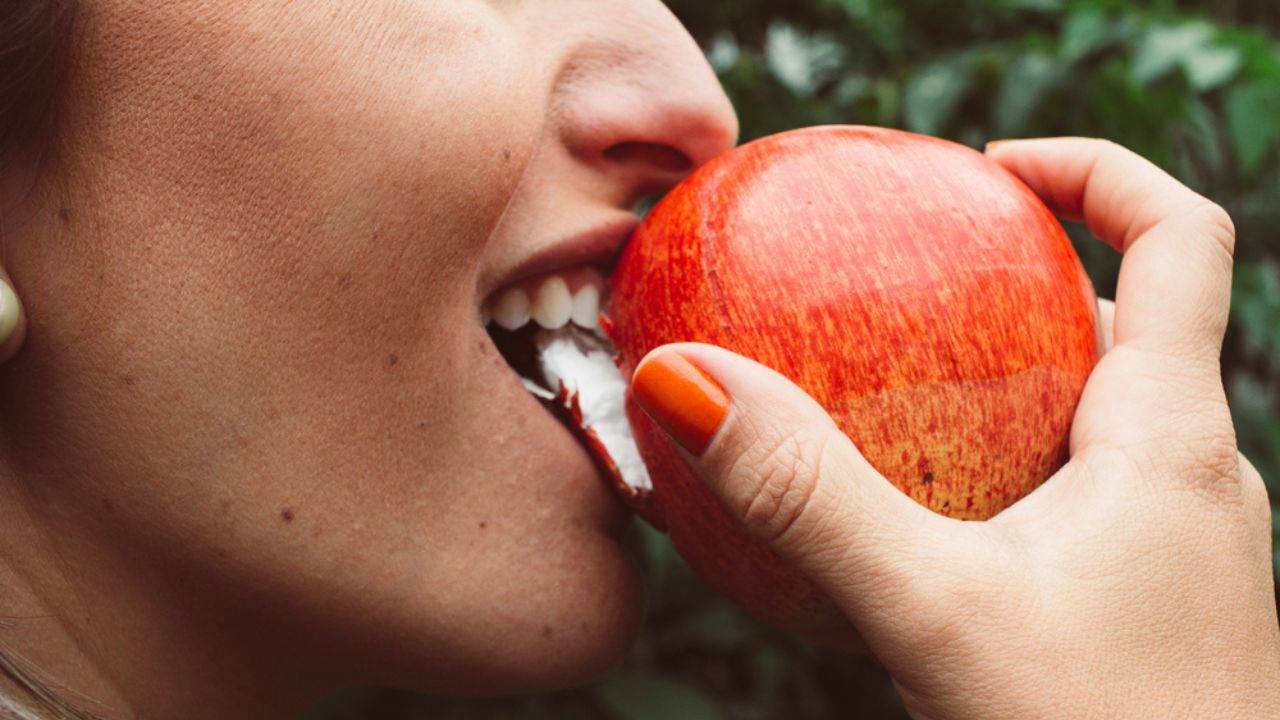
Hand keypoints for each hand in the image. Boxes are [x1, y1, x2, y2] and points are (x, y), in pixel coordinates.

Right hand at [632, 138, 1279, 718]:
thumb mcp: (929, 613)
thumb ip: (806, 495)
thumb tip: (687, 377)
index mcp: (1172, 438)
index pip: (1180, 235)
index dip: (1090, 168)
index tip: (981, 168)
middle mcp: (1196, 475)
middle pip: (1129, 318)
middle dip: (1021, 276)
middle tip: (909, 277)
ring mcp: (1180, 544)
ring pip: (1100, 410)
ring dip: (1012, 373)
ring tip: (902, 390)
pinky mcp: (1151, 602)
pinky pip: (1081, 490)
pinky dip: (1006, 460)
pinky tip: (926, 517)